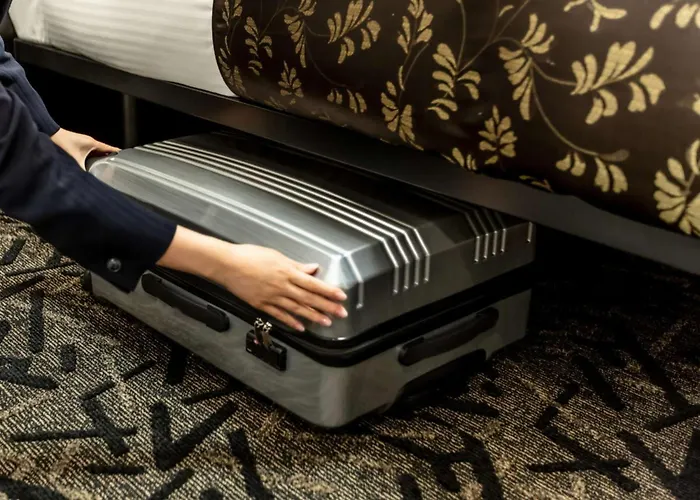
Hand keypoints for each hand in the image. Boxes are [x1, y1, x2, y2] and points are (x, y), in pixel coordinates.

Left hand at [51, 128, 119, 169]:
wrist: (52, 134)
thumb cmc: (63, 143)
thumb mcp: (75, 159)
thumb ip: (82, 170)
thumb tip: (87, 179)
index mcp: (94, 143)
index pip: (110, 148)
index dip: (117, 153)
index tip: (124, 157)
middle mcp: (91, 142)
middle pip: (105, 151)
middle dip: (110, 158)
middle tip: (115, 166)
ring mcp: (86, 143)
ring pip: (97, 151)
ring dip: (101, 157)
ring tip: (106, 166)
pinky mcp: (80, 144)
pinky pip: (91, 151)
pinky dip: (94, 156)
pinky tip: (93, 163)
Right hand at [157, 227, 347, 331]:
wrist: (226, 264)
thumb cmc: (249, 255)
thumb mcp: (276, 256)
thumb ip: (296, 265)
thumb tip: (313, 269)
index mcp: (286, 272)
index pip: (313, 283)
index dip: (328, 291)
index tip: (341, 296)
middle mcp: (282, 286)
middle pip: (308, 298)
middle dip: (326, 306)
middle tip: (341, 313)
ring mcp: (272, 297)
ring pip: (297, 309)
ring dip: (313, 316)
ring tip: (326, 322)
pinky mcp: (261, 304)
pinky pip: (279, 315)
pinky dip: (291, 321)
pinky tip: (302, 327)